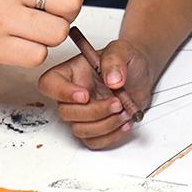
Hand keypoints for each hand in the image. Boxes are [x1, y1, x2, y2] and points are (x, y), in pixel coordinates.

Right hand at [39, 38, 156, 148]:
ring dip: (105, 124)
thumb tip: (112, 79)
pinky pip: (94, 141)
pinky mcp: (95, 127)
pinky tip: (125, 121)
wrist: (141, 75)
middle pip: (66, 112)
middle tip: (118, 102)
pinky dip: (111, 135)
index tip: (85, 95)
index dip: (62, 93)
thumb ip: (115, 60)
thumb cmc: (127, 60)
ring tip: (125, 111)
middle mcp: (73, 94)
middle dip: (95, 111)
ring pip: (80, 130)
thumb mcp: (123, 50)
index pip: (49, 83)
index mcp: (72, 72)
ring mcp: (83, 113)